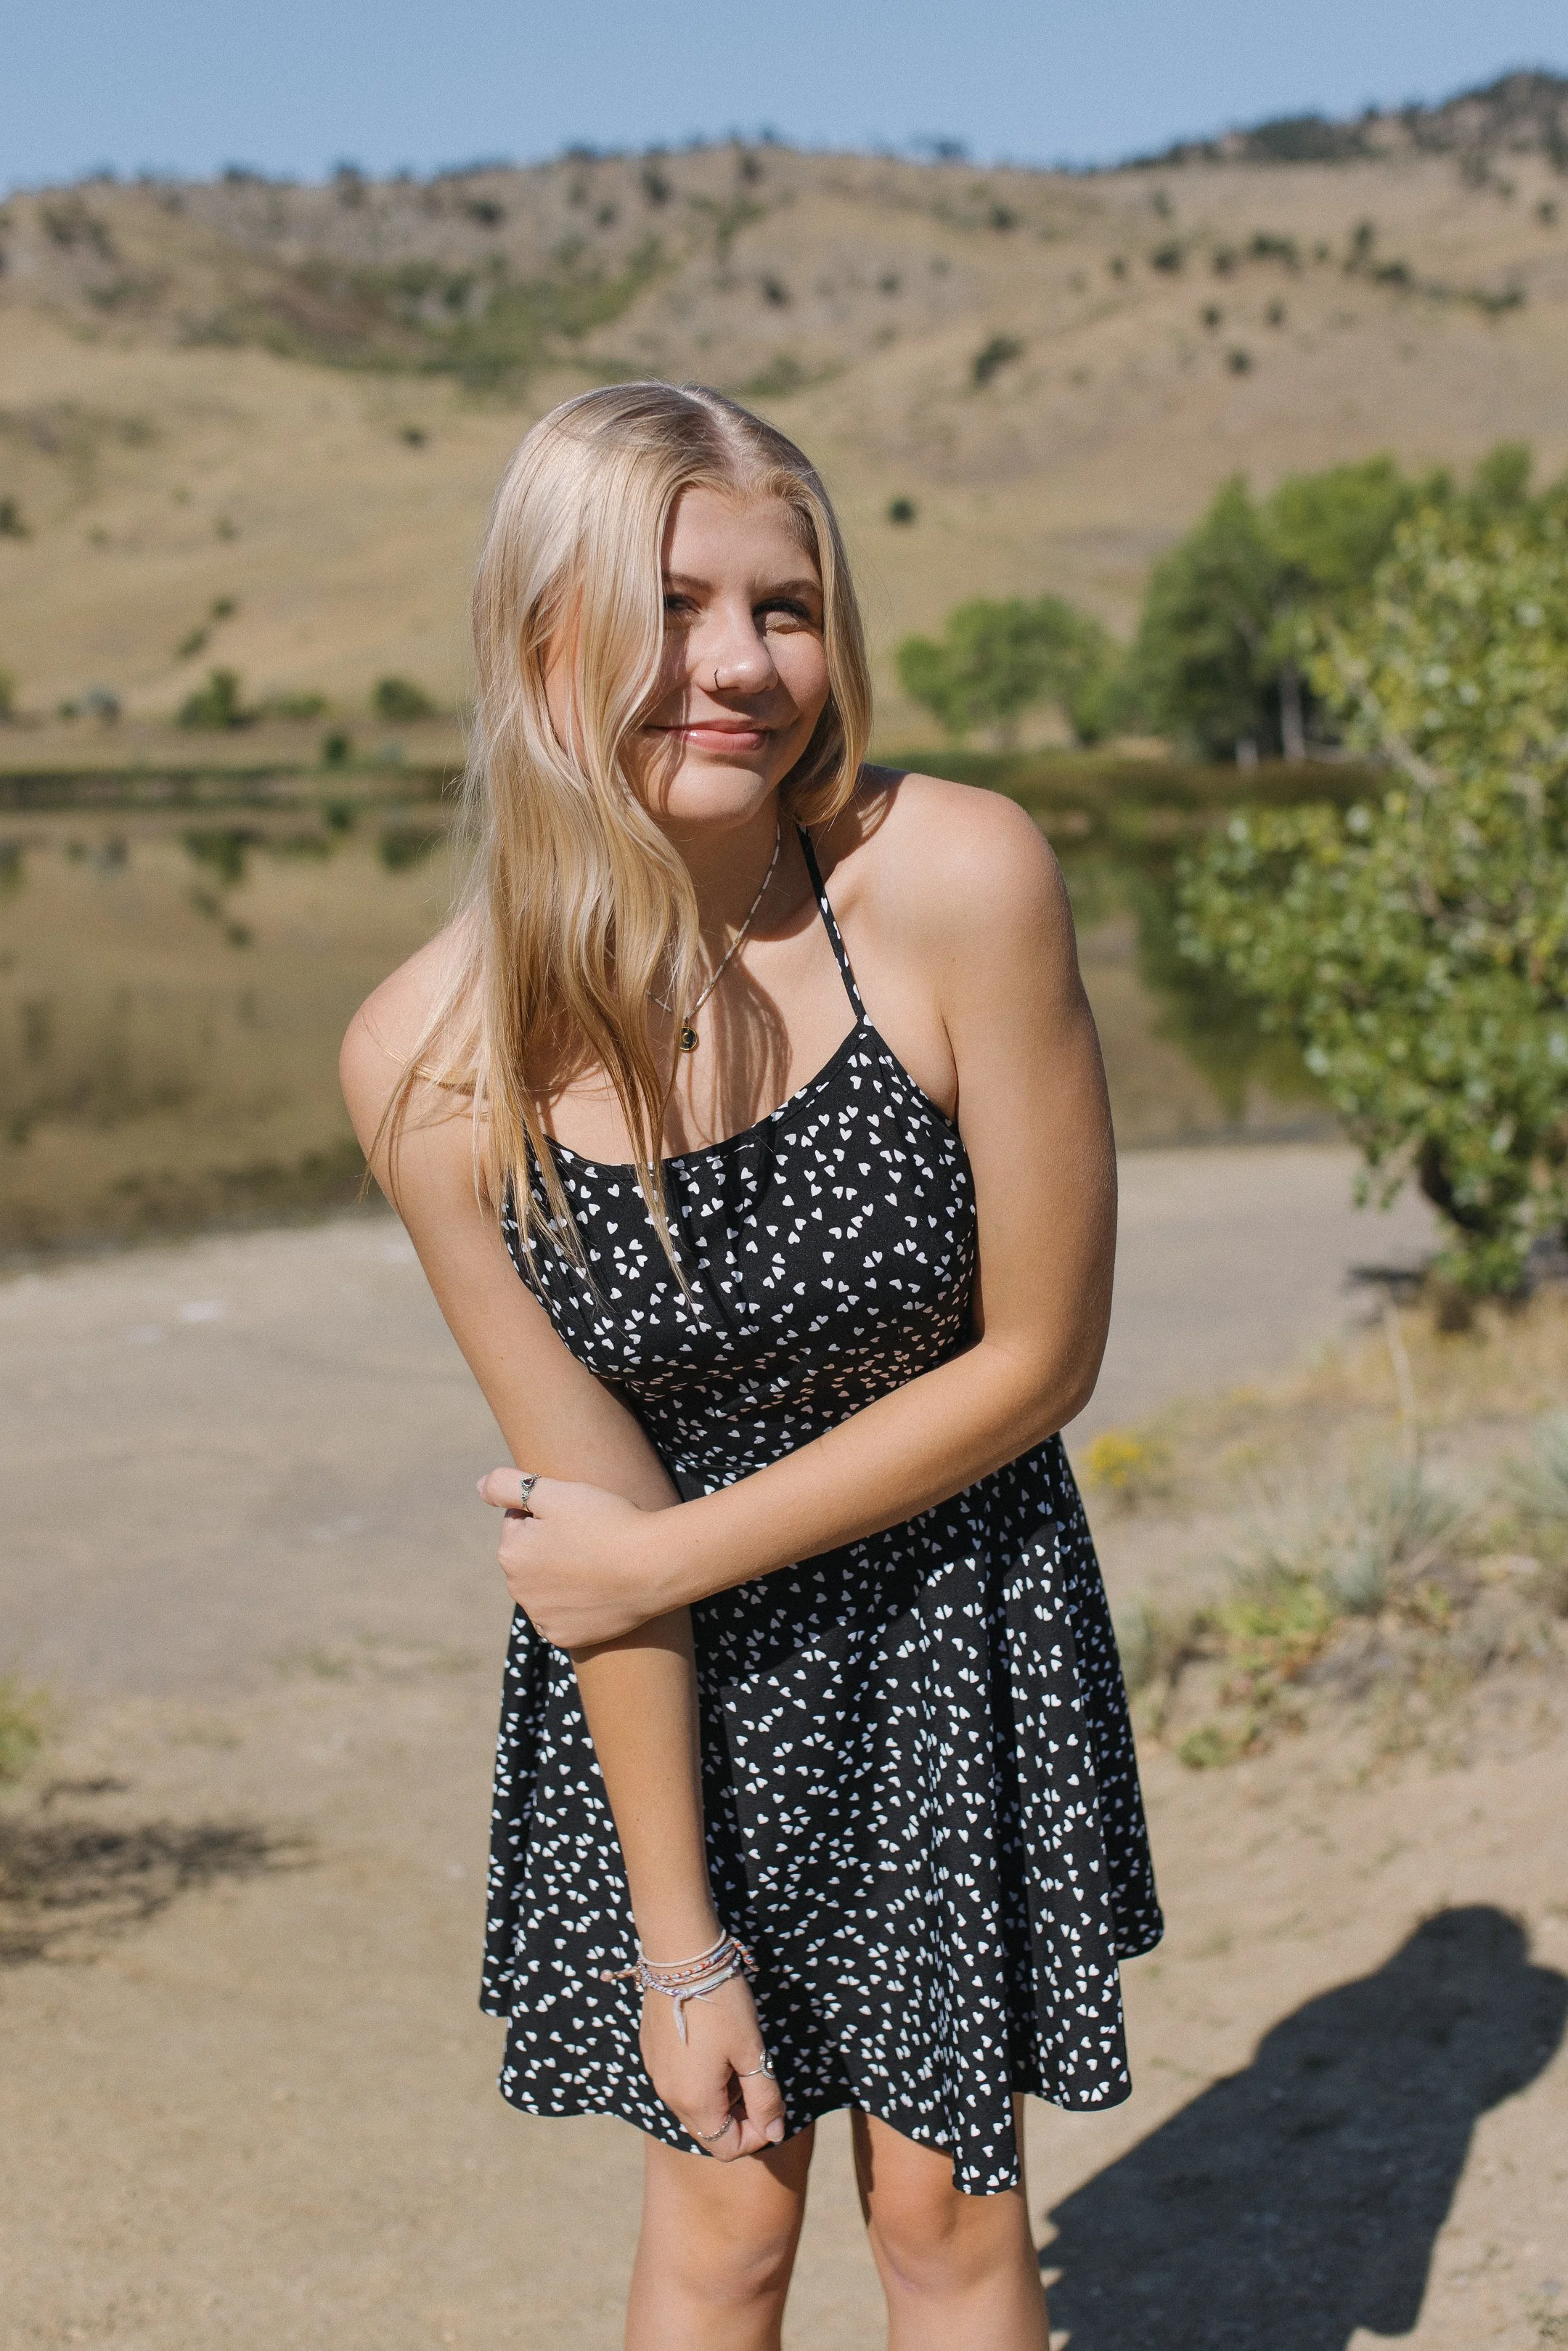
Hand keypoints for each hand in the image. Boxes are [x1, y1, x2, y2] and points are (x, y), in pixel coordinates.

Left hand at [477, 1469, 673, 1645]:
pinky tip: (598, 1592)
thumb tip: (478, 1487)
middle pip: (531, 1557)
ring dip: (561, 1576)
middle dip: (550, 1546)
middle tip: (590, 1539)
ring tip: (597, 1564)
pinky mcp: (565, 1638)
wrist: (653, 1567)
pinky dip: (575, 1606)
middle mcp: (518, 1590)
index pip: (520, 1522)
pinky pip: (561, 1617)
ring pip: (545, 1588)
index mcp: (511, 1552)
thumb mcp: (556, 1492)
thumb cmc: (606, 1522)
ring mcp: (542, 1618)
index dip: (549, 1513)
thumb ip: (508, 1484)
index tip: (577, 1517)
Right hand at [639, 1970, 785, 2161]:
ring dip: (721, 2096)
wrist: (682, 1956)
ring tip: (737, 2057)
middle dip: (739, 2116)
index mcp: (695, 2102)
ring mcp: (657, 2074)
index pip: (727, 2148)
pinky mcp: (652, 2053)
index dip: (756, 2136)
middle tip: (758, 2078)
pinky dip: (701, 2078)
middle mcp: (670, 2096)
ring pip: (694, 2106)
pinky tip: (714, 2044)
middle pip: (708, 2131)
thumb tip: (775, 2133)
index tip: (772, 2106)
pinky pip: (679, 2082)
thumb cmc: (722, 2004)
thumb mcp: (752, 2052)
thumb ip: (765, 2098)